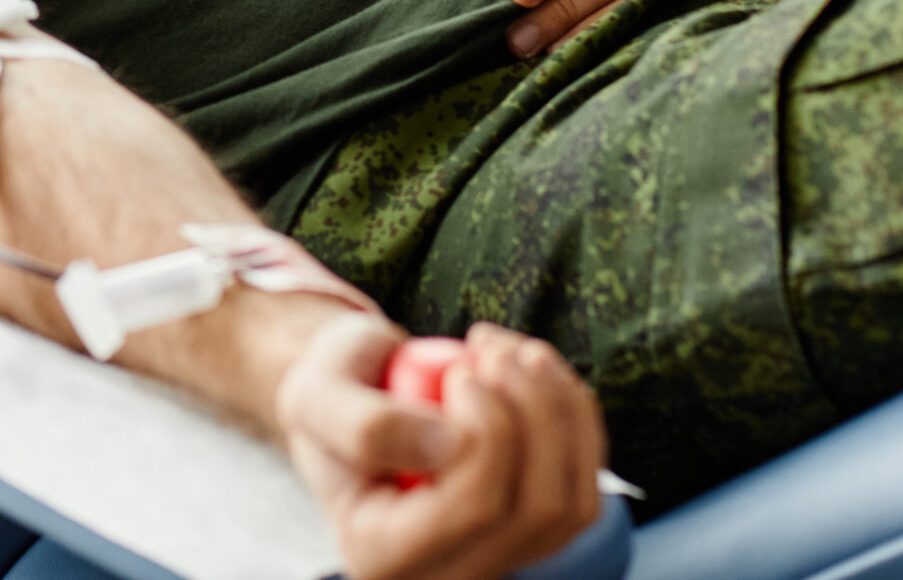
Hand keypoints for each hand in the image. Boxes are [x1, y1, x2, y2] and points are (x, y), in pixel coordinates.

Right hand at [278, 316, 605, 579]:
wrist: (354, 396)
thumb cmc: (332, 392)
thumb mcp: (318, 395)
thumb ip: (368, 426)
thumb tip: (450, 444)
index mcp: (382, 554)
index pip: (473, 508)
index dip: (488, 431)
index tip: (462, 370)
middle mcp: (444, 572)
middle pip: (536, 511)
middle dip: (533, 413)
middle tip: (489, 346)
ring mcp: (494, 557)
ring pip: (571, 504)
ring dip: (557, 409)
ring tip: (510, 349)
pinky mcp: (531, 529)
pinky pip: (584, 486)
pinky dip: (573, 416)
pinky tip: (533, 369)